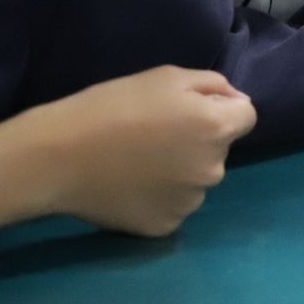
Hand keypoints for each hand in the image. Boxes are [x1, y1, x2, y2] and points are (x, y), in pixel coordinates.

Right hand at [0, 66, 255, 236]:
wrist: (57, 157)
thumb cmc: (112, 107)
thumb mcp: (167, 77)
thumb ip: (212, 85)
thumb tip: (235, 99)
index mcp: (217, 129)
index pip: (247, 115)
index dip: (221, 107)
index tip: (188, 109)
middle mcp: (213, 169)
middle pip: (220, 148)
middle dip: (200, 139)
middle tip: (156, 134)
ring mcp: (189, 203)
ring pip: (197, 179)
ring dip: (182, 170)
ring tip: (139, 161)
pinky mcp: (165, 227)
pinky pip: (175, 204)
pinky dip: (161, 196)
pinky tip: (132, 185)